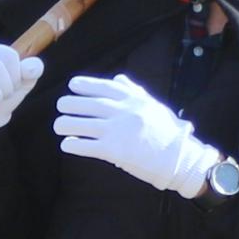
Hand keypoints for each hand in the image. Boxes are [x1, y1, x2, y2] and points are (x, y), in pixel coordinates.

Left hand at [54, 72, 223, 198]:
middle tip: (60, 105)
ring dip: (67, 124)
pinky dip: (74, 145)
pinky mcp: (115, 151)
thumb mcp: (153, 106)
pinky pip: (88, 146)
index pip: (103, 87)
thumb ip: (134, 92)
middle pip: (89, 104)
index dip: (85, 85)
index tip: (72, 85)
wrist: (180, 158)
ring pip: (83, 124)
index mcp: (133, 99)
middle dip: (71, 104)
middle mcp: (124, 111)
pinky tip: (67, 145)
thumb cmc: (168, 132)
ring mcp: (118, 131)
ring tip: (58, 125)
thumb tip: (118, 80)